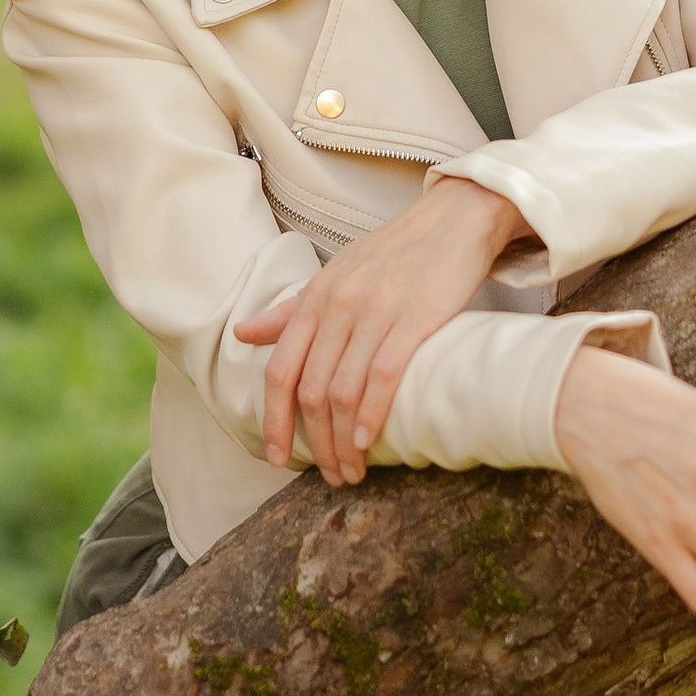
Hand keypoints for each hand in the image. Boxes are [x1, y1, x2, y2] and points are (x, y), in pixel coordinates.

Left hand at [237, 178, 531, 483]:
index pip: (280, 371)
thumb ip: (290, 310)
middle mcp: (337, 306)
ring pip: (342, 391)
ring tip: (352, 470)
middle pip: (309, 390)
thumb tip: (243, 334)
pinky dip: (370, 415)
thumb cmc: (393, 253)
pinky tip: (368, 442)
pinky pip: (381, 375)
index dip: (274, 421)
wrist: (452, 219)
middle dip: (314, 443)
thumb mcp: (335, 276)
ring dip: (342, 441)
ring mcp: (374, 311)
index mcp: (314, 299)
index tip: (277, 458)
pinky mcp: (414, 318)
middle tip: (329, 476)